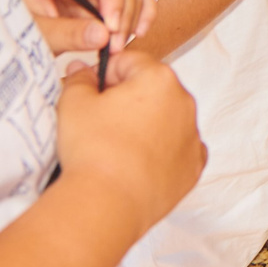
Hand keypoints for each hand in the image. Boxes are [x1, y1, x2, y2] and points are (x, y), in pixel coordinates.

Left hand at [19, 0, 153, 54]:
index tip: (112, 28)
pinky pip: (135, 0)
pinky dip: (140, 16)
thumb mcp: (33, 31)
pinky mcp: (105, 0)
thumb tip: (102, 34)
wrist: (8, 38)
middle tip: (113, 46)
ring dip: (133, 18)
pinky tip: (135, 34)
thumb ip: (65, 32)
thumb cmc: (13, 26)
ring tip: (117, 46)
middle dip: (123, 13)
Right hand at [54, 47, 205, 233]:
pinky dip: (162, 152)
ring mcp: (193, 136)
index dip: (105, 76)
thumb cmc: (93, 151)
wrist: (108, 204)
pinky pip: (178, 149)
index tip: (91, 94)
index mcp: (159, 78)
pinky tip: (139, 162)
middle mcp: (184, 102)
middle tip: (100, 122)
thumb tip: (81, 68)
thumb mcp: (74, 103)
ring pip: (166, 118)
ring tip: (117, 146)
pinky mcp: (194, 167)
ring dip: (146, 124)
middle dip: (127, 99)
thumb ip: (79, 78)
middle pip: (151, 89)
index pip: (129, 62)